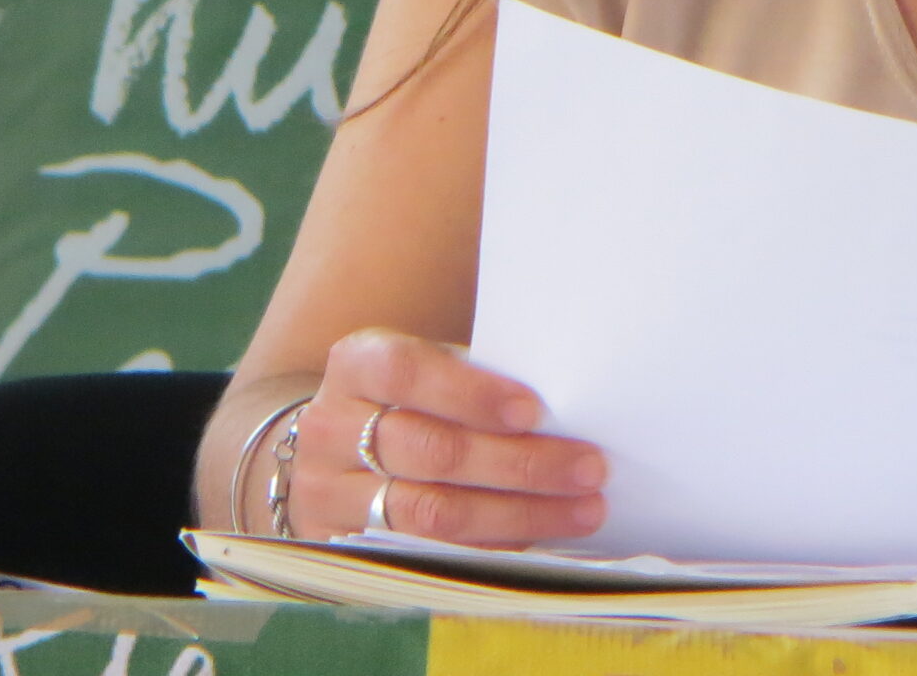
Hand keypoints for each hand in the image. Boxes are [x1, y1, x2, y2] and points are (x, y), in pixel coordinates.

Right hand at [285, 329, 607, 544]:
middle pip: (432, 451)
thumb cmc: (410, 397)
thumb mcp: (430, 368)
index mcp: (357, 364)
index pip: (408, 373)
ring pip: (431, 512)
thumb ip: (479, 379)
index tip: (533, 411)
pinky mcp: (342, 545)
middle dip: (519, 463)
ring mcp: (329, 492)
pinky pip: (428, 552)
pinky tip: (539, 537)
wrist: (335, 444)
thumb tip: (566, 404)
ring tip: (581, 509)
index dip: (470, 393)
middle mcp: (331, 428)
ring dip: (517, 514)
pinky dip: (489, 545)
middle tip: (588, 468)